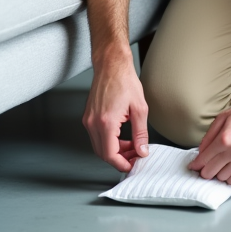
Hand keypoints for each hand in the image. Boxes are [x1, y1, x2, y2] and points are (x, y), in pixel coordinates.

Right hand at [83, 52, 149, 171]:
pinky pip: (97, 137)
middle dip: (120, 159)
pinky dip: (109, 142)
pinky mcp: (88, 117)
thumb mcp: (140, 109)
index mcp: (106, 122)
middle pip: (103, 153)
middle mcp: (93, 123)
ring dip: (114, 151)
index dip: (122, 164)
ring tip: (131, 147)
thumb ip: (141, 134)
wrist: (111, 65)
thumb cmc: (124, 81)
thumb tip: (142, 150)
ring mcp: (88, 120)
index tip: (132, 166)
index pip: (110, 155)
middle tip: (135, 157)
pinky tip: (122, 138)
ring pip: (99, 146)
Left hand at [189, 93, 230, 186]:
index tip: (196, 166)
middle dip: (208, 172)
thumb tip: (201, 153)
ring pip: (230, 180)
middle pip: (215, 173)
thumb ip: (209, 136)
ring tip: (225, 167)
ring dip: (224, 176)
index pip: (205, 160)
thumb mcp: (223, 117)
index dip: (197, 165)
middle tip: (209, 168)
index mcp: (225, 138)